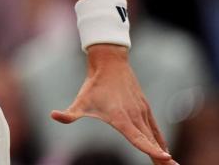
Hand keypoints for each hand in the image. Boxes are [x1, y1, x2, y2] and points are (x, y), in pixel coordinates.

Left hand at [51, 44, 176, 163]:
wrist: (110, 63)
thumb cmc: (94, 84)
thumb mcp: (80, 100)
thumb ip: (69, 113)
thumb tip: (53, 115)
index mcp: (121, 118)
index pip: (138, 138)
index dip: (150, 149)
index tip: (165, 158)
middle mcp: (134, 116)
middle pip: (151, 141)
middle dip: (161, 158)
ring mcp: (141, 112)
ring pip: (154, 136)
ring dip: (163, 151)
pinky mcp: (144, 107)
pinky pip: (154, 127)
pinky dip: (160, 140)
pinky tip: (164, 150)